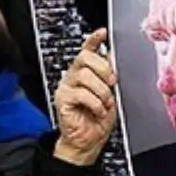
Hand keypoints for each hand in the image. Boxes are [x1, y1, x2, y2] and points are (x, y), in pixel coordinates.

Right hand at [54, 28, 117, 166]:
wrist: (89, 142)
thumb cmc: (98, 120)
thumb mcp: (110, 95)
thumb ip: (109, 78)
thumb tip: (112, 58)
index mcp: (85, 74)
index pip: (87, 51)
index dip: (93, 40)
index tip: (102, 33)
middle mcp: (73, 77)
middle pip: (85, 58)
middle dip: (104, 70)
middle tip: (111, 85)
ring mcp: (66, 87)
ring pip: (85, 76)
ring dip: (101, 92)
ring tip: (104, 104)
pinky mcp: (62, 99)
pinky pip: (81, 93)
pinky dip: (95, 103)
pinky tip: (97, 110)